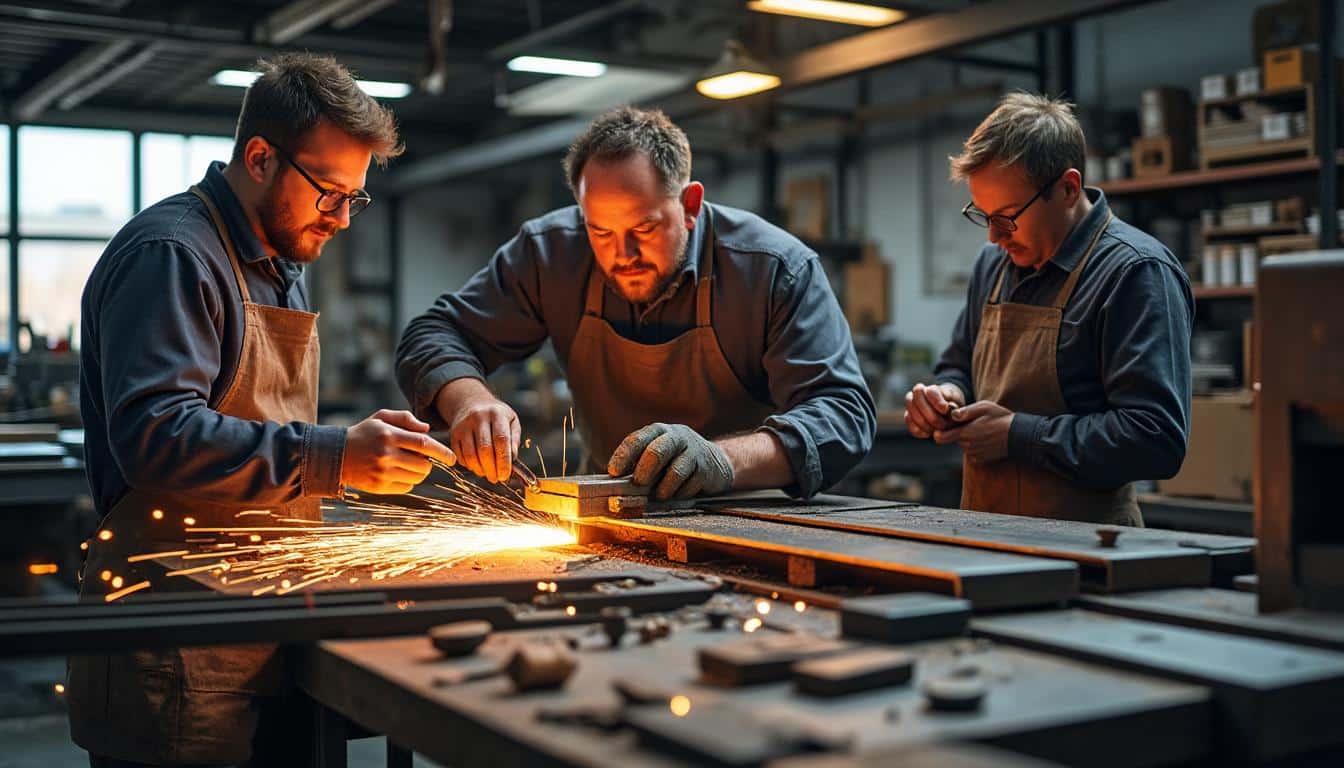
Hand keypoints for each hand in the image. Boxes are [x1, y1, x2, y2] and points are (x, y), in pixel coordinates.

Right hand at [342, 410, 454, 493]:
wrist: (336, 454)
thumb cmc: (364, 433)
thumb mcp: (381, 417)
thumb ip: (406, 419)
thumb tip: (428, 429)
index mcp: (389, 435)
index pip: (424, 444)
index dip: (442, 452)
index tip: (452, 458)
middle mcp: (386, 454)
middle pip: (424, 465)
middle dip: (429, 463)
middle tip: (421, 459)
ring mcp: (382, 473)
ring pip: (417, 478)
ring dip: (419, 472)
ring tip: (408, 464)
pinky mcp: (378, 487)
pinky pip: (406, 487)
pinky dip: (408, 481)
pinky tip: (397, 472)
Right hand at [435, 380, 520, 483]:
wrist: (472, 403)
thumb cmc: (497, 417)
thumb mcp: (511, 421)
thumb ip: (514, 439)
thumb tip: (513, 459)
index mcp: (497, 414)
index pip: (501, 440)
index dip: (503, 461)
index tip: (505, 475)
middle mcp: (478, 417)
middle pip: (484, 449)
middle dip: (492, 469)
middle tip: (497, 478)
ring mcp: (464, 425)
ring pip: (470, 455)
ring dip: (480, 470)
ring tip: (488, 474)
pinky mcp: (453, 433)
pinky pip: (460, 455)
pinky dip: (469, 466)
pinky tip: (478, 467)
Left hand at [608, 423, 734, 500]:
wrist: (716, 463)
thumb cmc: (676, 461)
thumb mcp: (658, 457)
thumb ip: (639, 466)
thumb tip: (616, 485)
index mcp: (658, 431)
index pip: (637, 439)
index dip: (623, 455)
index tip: (614, 472)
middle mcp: (676, 437)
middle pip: (657, 450)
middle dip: (644, 470)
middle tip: (638, 484)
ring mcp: (694, 451)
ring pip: (676, 470)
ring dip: (664, 487)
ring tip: (659, 496)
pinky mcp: (707, 468)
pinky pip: (691, 484)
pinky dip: (681, 494)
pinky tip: (678, 496)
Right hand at [904, 382, 965, 437]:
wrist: (949, 411)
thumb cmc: (955, 407)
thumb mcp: (959, 405)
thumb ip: (954, 406)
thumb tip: (948, 408)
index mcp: (933, 389)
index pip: (929, 391)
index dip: (936, 401)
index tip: (945, 409)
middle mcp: (919, 395)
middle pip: (916, 400)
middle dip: (930, 415)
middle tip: (943, 425)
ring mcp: (912, 406)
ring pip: (910, 413)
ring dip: (924, 424)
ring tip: (937, 431)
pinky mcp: (909, 418)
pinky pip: (910, 426)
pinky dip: (919, 431)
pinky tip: (929, 434)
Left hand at [933, 400, 1013, 463]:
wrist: (1019, 435)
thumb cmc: (1001, 418)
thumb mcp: (984, 407)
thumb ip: (965, 411)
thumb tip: (951, 415)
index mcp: (965, 433)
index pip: (940, 437)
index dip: (939, 431)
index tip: (944, 425)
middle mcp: (967, 446)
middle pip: (953, 439)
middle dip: (958, 432)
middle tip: (972, 424)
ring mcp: (974, 454)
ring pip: (963, 445)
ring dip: (968, 439)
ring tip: (982, 430)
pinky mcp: (981, 460)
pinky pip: (972, 453)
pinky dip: (975, 447)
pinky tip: (986, 440)